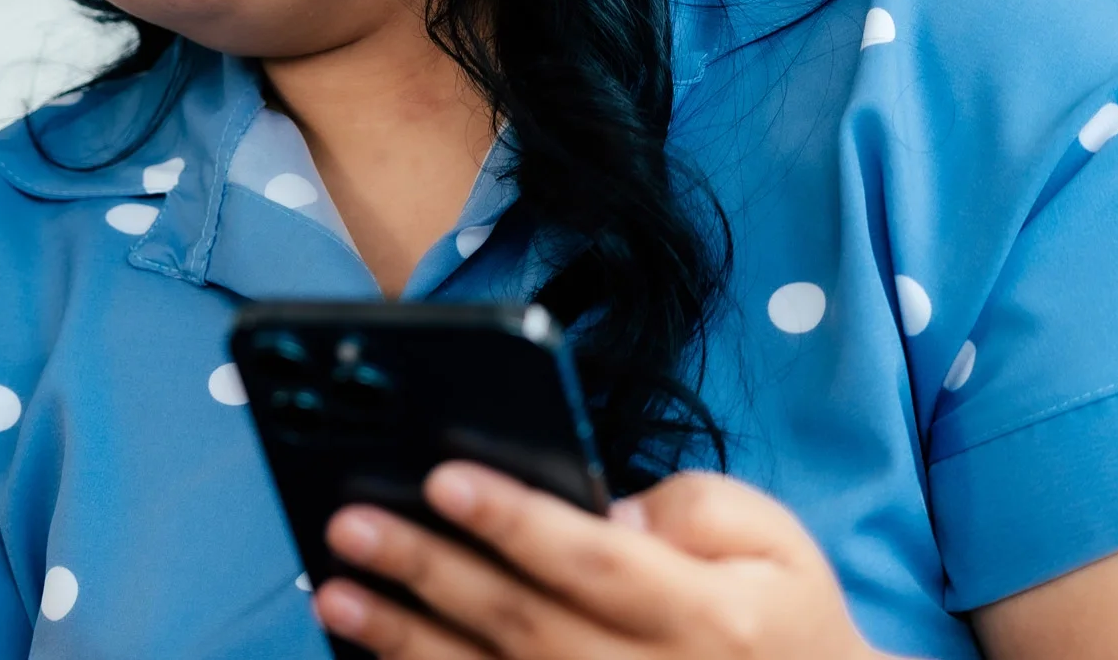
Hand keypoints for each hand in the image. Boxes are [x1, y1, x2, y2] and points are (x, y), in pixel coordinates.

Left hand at [313, 462, 889, 659]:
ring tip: (335, 592)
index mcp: (706, 617)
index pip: (595, 560)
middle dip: (431, 571)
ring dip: (404, 640)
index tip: (444, 476)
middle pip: (524, 623)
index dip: (516, 520)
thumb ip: (694, 509)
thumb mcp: (776, 542)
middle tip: (352, 525)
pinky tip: (374, 658)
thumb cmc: (782, 618)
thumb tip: (600, 509)